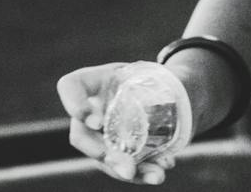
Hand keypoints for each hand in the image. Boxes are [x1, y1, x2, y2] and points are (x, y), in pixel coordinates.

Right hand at [56, 64, 179, 184]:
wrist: (159, 94)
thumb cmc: (148, 78)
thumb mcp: (153, 74)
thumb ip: (160, 86)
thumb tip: (180, 105)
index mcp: (93, 81)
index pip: (70, 87)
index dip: (74, 104)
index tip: (96, 123)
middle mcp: (89, 110)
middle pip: (82, 136)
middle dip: (105, 154)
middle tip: (128, 167)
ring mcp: (97, 134)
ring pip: (102, 158)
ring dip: (127, 170)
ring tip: (156, 175)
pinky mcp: (112, 152)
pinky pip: (120, 167)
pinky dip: (141, 173)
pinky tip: (156, 175)